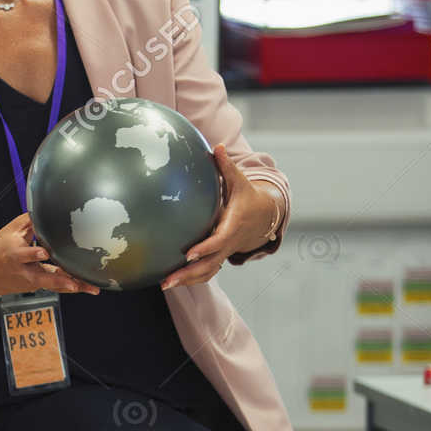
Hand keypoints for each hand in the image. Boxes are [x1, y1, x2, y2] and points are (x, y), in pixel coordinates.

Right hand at [0, 213, 99, 299]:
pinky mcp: (36, 287)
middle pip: (43, 278)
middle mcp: (24, 271)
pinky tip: (86, 286)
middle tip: (74, 284)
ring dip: (71, 286)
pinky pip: (55, 286)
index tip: (44, 253)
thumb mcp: (9, 231)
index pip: (25, 255)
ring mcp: (31, 282)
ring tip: (89, 288)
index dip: (34, 254)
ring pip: (53, 285)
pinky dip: (69, 286)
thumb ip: (29, 221)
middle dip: (59, 281)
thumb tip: (47, 207)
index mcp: (15, 254)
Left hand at [161, 146, 279, 290]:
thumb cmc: (247, 196)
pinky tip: (173, 282)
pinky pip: (207, 272)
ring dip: (187, 280)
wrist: (265, 216)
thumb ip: (226, 166)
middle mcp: (229, 243)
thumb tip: (216, 146)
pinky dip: (192, 279)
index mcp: (232, 226)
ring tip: (164, 284)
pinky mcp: (220, 256)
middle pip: (209, 264)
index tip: (188, 254)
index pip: (218, 241)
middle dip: (188, 273)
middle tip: (167, 280)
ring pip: (207, 271)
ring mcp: (225, 252)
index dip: (204, 248)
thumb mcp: (239, 181)